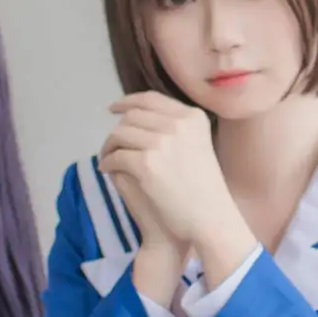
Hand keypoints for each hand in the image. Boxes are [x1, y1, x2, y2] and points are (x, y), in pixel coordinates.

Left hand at [100, 94, 242, 251]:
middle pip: (132, 116)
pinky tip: (107, 170)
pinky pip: (115, 156)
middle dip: (118, 129)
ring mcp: (162, 143)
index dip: (128, 101)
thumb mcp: (198, 145)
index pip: (151, 99)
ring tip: (107, 158)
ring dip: (109, 146)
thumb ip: (176, 129)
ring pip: (120, 134)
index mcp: (192, 117)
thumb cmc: (204, 188)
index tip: (114, 109)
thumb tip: (138, 117)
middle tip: (111, 145)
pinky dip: (107, 162)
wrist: (210, 218)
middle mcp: (178, 124)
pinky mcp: (146, 164)